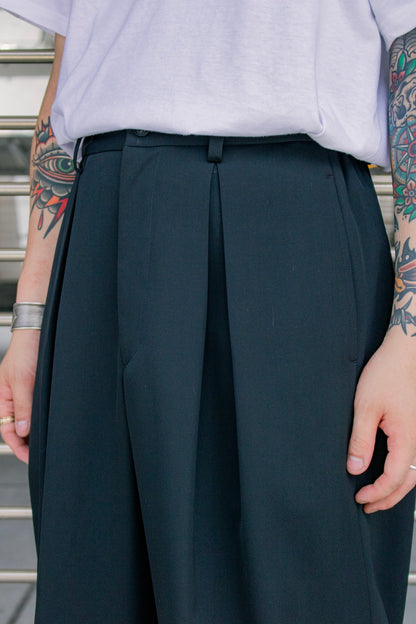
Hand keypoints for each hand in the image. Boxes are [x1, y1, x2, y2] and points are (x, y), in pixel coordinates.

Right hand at [0, 330, 39, 462]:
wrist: (39, 332)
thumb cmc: (26, 351)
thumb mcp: (23, 380)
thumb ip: (22, 406)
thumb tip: (21, 431)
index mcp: (4, 399)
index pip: (8, 431)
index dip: (18, 447)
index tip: (30, 458)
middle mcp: (15, 399)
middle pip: (20, 429)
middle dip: (29, 444)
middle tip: (43, 455)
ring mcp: (29, 395)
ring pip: (31, 421)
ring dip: (38, 433)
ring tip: (50, 444)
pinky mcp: (41, 390)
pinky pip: (41, 410)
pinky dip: (45, 420)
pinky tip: (54, 425)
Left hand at [346, 330, 415, 512]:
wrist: (405, 353)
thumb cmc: (385, 374)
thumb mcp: (365, 407)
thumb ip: (360, 440)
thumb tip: (355, 469)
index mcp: (408, 439)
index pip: (394, 478)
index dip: (377, 493)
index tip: (359, 498)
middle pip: (408, 482)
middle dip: (388, 498)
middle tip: (367, 506)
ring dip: (398, 488)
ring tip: (378, 496)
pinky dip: (405, 474)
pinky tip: (392, 474)